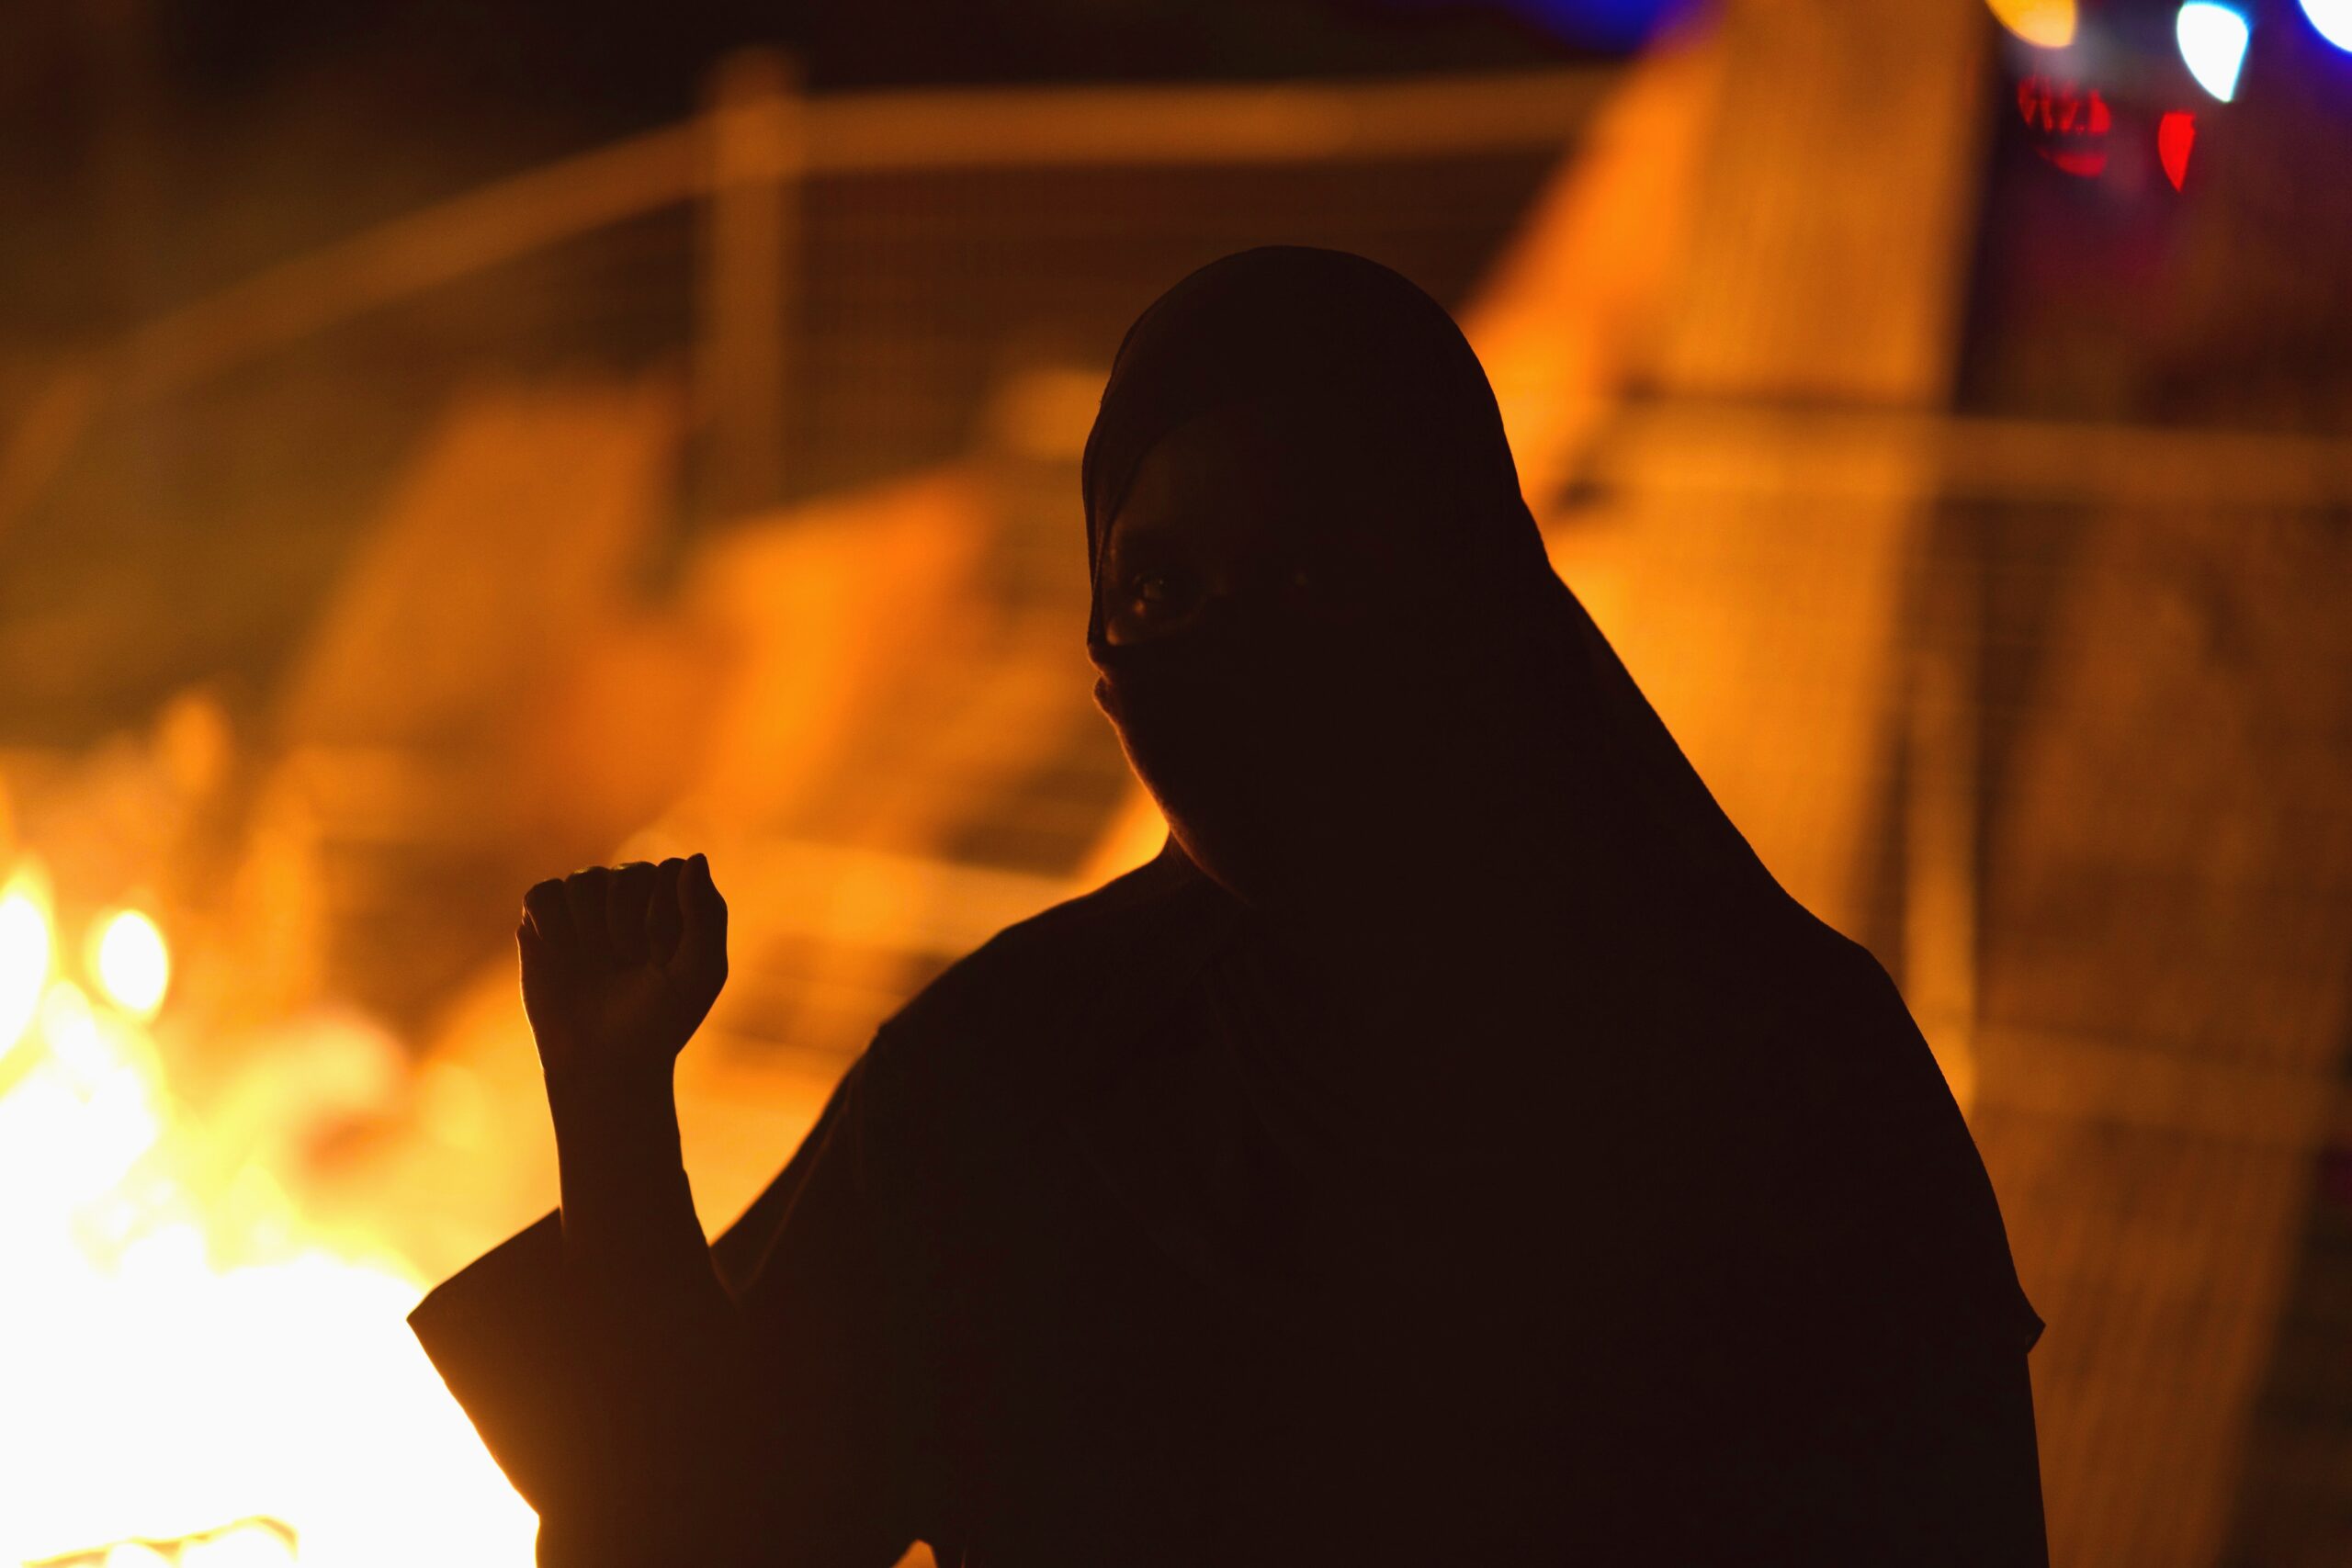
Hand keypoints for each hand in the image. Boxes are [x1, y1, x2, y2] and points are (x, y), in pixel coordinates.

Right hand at [519, 854, 727, 1096]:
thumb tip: (694, 857)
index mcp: (672, 904)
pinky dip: (552, 923)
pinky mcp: (542, 923)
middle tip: (628, 965)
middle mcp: (628, 898)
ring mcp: (584, 909)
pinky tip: (563, 953)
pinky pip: (543, 892)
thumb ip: (706, 914)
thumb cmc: (658, 1021)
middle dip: (630, 924)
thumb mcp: (699, 973)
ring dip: (591, 926)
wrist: (603, 1062)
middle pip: (629, 872)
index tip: (662, 960)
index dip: (667, 915)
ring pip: (584, 879)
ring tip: (596, 963)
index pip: (672, 871)